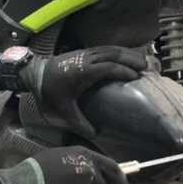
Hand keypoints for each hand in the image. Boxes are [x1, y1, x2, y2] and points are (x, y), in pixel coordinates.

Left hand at [18, 46, 148, 137]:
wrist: (36, 73)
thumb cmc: (50, 91)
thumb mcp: (63, 109)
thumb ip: (79, 122)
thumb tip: (95, 135)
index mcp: (82, 72)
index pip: (107, 68)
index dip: (123, 71)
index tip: (136, 78)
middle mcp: (85, 60)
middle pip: (112, 54)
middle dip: (130, 59)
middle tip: (146, 67)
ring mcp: (84, 53)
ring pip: (109, 49)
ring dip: (126, 53)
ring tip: (141, 60)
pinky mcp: (83, 52)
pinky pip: (104, 48)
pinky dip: (118, 51)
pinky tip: (126, 56)